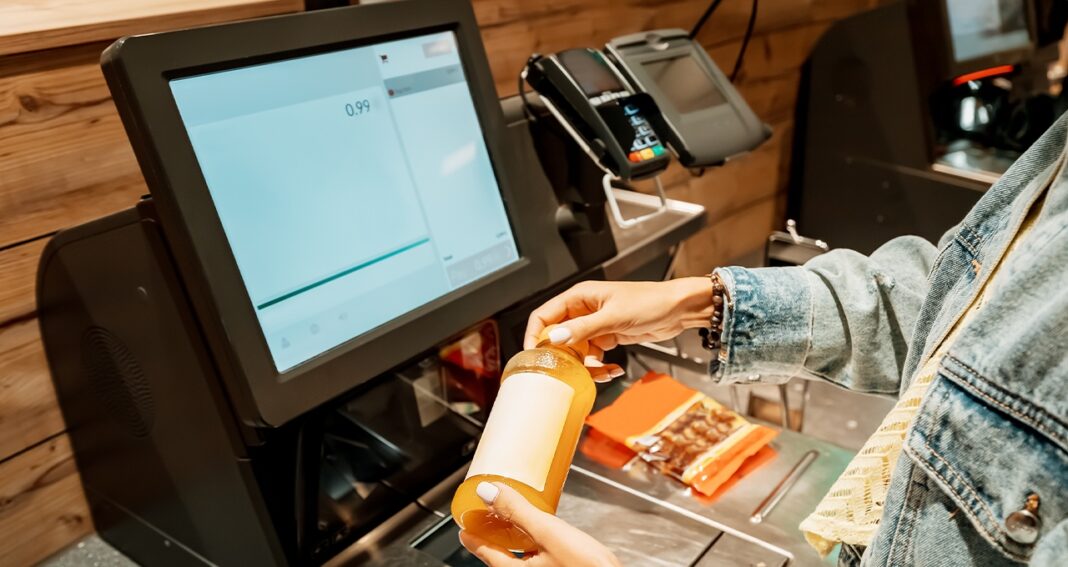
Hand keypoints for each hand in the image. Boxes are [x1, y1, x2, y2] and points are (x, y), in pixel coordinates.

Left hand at [459, 482, 621, 566]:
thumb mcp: (548, 533)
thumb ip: (517, 511)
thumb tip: (487, 491)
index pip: (485, 552)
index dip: (472, 536)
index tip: (464, 526)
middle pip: (501, 556)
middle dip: (494, 536)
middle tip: (487, 518)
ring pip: (521, 558)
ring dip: (515, 540)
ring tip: (515, 521)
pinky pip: (537, 559)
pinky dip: (533, 545)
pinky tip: (545, 536)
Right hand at [524, 278, 714, 367]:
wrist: (678, 310)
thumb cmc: (650, 302)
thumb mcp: (613, 317)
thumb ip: (583, 329)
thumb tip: (554, 338)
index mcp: (579, 297)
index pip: (544, 316)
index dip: (536, 336)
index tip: (536, 357)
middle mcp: (583, 310)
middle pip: (558, 337)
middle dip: (565, 358)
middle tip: (572, 373)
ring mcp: (595, 325)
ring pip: (576, 351)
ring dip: (585, 367)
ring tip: (601, 373)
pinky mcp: (607, 337)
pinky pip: (593, 356)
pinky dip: (600, 367)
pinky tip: (613, 369)